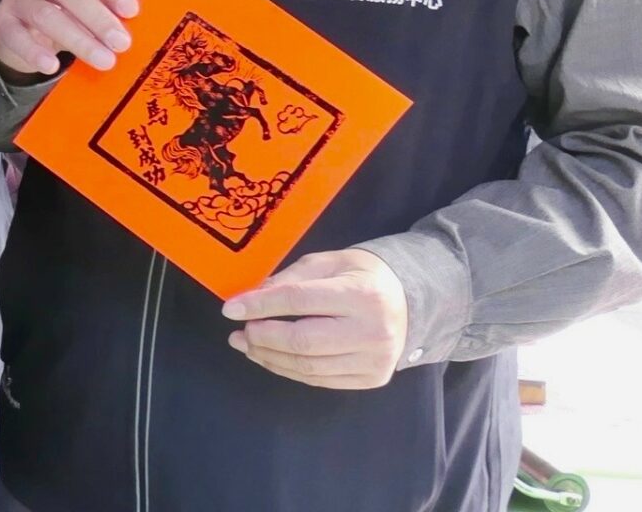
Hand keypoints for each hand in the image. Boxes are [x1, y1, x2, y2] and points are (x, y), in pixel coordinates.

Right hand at [0, 0, 137, 77]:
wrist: (20, 23)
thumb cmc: (64, 7)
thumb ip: (106, 4)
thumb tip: (134, 25)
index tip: (131, 11)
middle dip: (98, 17)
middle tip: (122, 44)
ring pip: (45, 14)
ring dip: (78, 39)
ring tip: (104, 61)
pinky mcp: (2, 21)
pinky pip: (16, 36)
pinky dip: (34, 52)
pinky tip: (51, 66)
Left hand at [223, 248, 412, 388]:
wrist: (410, 302)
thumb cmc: (363, 277)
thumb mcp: (329, 262)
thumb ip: (291, 278)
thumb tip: (253, 297)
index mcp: (362, 295)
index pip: (300, 301)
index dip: (260, 305)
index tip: (230, 309)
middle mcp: (372, 331)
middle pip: (303, 341)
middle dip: (262, 337)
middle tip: (238, 332)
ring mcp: (375, 360)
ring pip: (308, 366)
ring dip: (270, 357)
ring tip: (247, 345)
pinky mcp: (372, 379)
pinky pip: (320, 379)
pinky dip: (289, 370)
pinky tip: (271, 358)